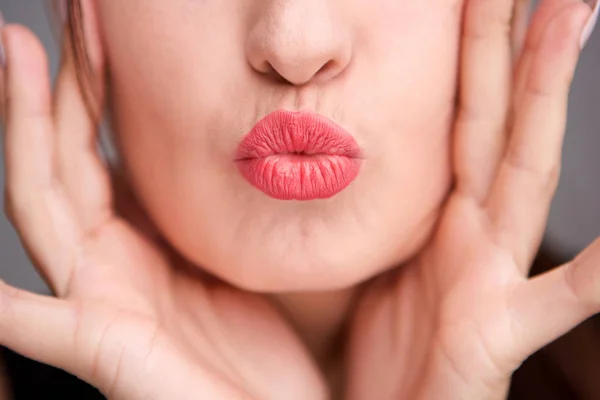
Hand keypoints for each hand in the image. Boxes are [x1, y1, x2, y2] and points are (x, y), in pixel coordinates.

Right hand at [0, 23, 324, 399]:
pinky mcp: (106, 350)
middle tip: (60, 8)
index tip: (97, 20)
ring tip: (15, 54)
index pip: (96, 147)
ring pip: (44, 205)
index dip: (91, 82)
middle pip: (64, 157)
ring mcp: (100, 303)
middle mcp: (107, 264)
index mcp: (136, 242)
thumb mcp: (224, 261)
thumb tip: (202, 150)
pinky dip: (3, 306)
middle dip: (57, 80)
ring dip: (27, 128)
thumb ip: (194, 213)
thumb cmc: (253, 349)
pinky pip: (39, 323)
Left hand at [346, 0, 598, 398]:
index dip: (472, 52)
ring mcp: (495, 277)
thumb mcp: (379, 257)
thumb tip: (348, 153)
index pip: (463, 113)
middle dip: (515, 41)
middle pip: (497, 117)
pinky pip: (565, 298)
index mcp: (445, 213)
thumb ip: (389, 207)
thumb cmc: (388, 344)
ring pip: (528, 169)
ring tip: (575, 13)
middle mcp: (478, 231)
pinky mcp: (501, 332)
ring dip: (551, 95)